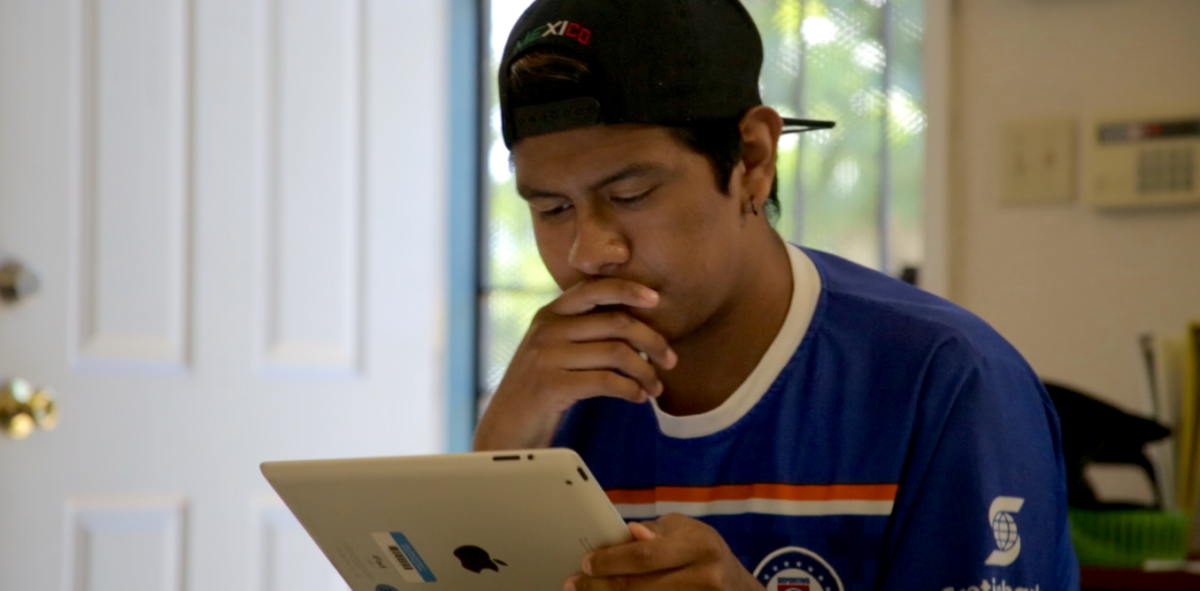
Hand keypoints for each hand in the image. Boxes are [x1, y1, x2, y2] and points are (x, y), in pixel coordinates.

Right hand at [473, 277, 677, 449]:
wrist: (504, 430)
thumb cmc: (539, 391)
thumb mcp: (553, 351)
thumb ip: (581, 333)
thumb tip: (637, 326)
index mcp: (548, 315)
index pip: (594, 289)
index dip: (628, 290)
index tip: (656, 299)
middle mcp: (546, 329)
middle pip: (615, 322)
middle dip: (652, 341)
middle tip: (670, 360)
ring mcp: (546, 357)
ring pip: (616, 353)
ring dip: (645, 371)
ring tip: (656, 387)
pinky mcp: (552, 386)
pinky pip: (606, 381)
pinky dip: (630, 389)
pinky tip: (639, 398)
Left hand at [567, 514, 763, 590]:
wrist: (734, 585)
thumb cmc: (702, 550)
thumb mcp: (685, 530)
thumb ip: (655, 532)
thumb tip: (631, 534)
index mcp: (701, 546)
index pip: (647, 555)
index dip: (612, 561)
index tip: (586, 563)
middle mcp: (705, 578)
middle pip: (640, 588)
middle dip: (601, 586)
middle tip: (574, 584)